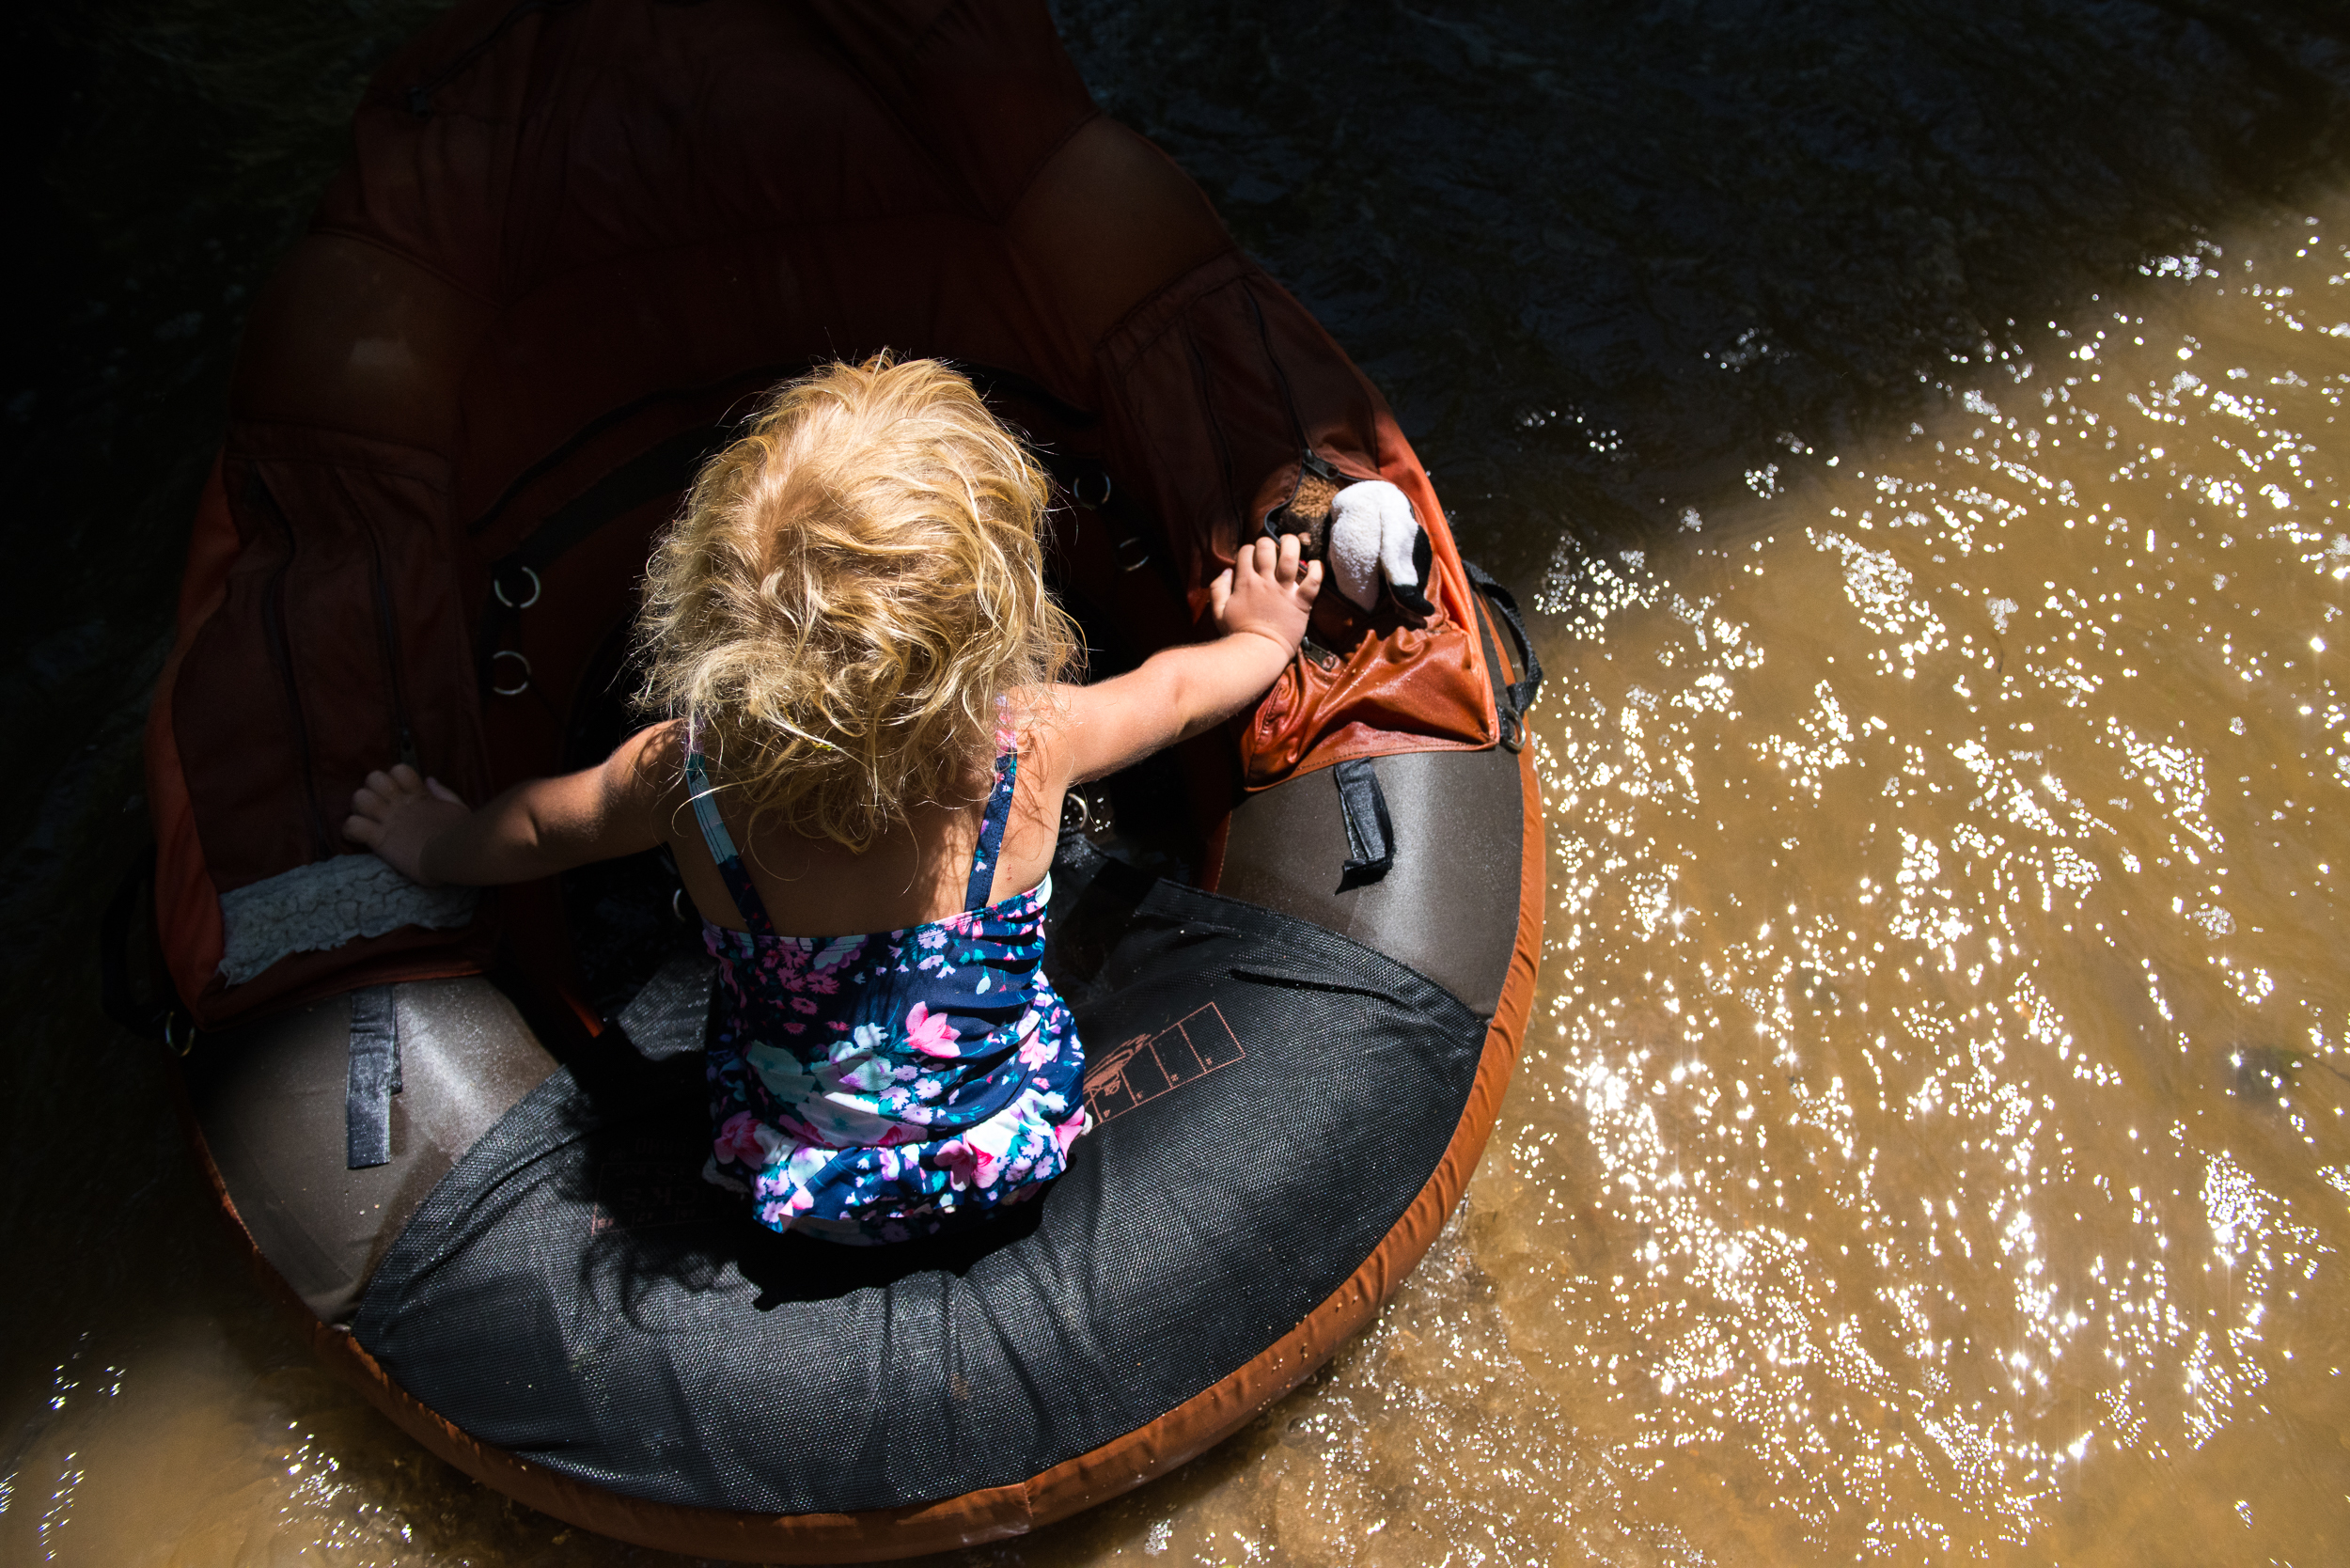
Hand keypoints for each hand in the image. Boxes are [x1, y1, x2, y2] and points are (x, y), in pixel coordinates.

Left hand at [345, 764, 470, 884]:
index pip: (398, 770)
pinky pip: (351, 825)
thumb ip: (443, 793)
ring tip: (367, 819)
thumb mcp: (458, 808)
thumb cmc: (461, 835)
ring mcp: (387, 819)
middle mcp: (400, 803)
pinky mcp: (378, 838)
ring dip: (359, 808)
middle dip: (372, 790)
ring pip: (359, 798)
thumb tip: (429, 780)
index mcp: (418, 795)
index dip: (393, 779)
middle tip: (377, 807)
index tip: (397, 794)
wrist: (454, 855)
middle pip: (373, 778)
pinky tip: (359, 836)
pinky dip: (351, 830)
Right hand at [1210, 532, 1322, 653]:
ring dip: (1292, 545)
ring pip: (1290, 557)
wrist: (1258, 652)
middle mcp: (1265, 582)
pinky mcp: (1301, 602)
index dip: (1248, 550)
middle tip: (1272, 546)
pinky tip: (1314, 564)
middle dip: (1268, 542)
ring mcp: (1285, 591)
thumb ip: (1218, 588)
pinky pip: (1313, 581)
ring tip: (1291, 542)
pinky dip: (1316, 569)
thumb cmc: (1237, 633)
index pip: (1246, 552)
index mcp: (1245, 582)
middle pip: (1267, 548)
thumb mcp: (1218, 611)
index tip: (1252, 556)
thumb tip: (1226, 571)